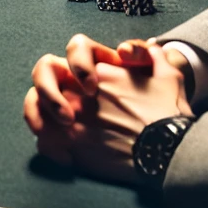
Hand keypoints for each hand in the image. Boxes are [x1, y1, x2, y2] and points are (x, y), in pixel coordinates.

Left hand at [24, 37, 191, 185]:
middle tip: (61, 111)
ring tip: (57, 133)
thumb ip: (151, 56)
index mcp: (99, 72)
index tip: (87, 87)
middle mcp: (80, 93)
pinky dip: (51, 149)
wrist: (169, 149)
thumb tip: (141, 52)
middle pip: (42, 81)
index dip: (71, 71)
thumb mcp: (168, 74)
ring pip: (38, 113)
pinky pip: (44, 144)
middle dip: (45, 93)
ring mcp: (72, 120)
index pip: (68, 60)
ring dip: (44, 121)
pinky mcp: (72, 147)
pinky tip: (66, 156)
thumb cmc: (170, 113)